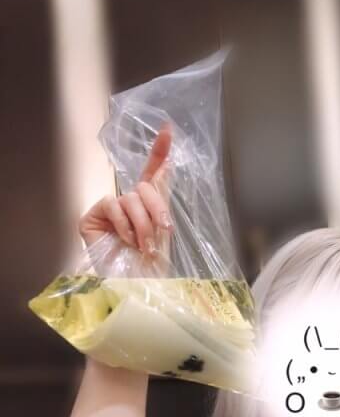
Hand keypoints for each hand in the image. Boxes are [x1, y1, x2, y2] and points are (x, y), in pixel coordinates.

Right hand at [78, 125, 172, 255]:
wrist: (136, 287)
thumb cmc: (152, 268)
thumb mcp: (163, 231)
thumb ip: (162, 197)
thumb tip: (168, 165)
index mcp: (149, 207)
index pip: (153, 174)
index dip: (159, 152)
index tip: (169, 129)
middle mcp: (129, 205)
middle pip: (145, 186)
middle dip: (157, 208)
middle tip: (164, 230)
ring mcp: (109, 210)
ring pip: (130, 198)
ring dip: (143, 223)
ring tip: (145, 246)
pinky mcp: (92, 216)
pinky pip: (113, 205)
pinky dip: (124, 224)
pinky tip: (126, 240)